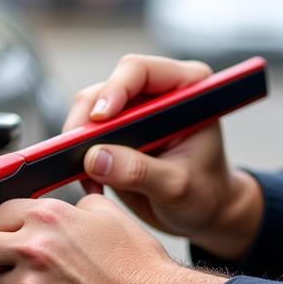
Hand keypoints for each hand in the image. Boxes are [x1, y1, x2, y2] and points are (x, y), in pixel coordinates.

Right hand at [63, 54, 262, 258]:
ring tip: (91, 179)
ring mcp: (132, 111)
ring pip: (87, 111)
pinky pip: (82, 135)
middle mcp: (156, 91)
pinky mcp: (114, 132)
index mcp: (186, 88)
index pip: (141, 71)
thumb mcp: (177, 186)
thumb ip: (139, 171)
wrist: (200, 212)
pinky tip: (92, 184)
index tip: (99, 119)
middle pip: (105, 89)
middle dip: (87, 121)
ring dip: (79, 143)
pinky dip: (78, 158)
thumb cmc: (204, 194)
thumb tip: (96, 158)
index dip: (115, 89)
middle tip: (80, 155)